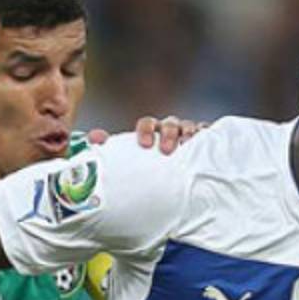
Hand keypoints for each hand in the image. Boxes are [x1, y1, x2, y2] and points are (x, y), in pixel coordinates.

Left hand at [87, 115, 208, 154]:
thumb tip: (93, 137)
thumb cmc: (151, 163)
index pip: (146, 123)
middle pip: (168, 123)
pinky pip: (205, 133)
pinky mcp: (202, 140)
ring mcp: (186, 133)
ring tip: (186, 145)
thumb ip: (112, 147)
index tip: (143, 144)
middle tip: (165, 149)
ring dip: (186, 133)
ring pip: (187, 127)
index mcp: (150, 131)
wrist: (173, 176)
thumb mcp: (131, 155)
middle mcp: (168, 129)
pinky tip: (203, 141)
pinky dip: (204, 134)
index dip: (145, 130)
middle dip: (167, 133)